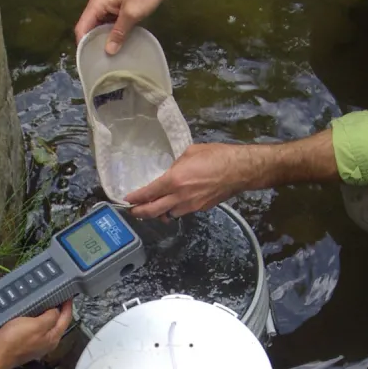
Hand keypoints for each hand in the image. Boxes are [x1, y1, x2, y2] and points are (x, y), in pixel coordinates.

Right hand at [0, 301, 73, 368]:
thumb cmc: (15, 339)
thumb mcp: (36, 325)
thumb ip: (50, 317)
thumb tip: (56, 311)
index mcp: (53, 337)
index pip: (66, 319)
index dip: (68, 306)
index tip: (68, 295)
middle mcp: (47, 342)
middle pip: (58, 324)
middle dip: (60, 310)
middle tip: (58, 296)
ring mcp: (37, 344)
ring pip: (47, 326)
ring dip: (48, 315)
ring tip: (45, 302)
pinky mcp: (26, 344)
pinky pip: (35, 329)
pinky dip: (36, 320)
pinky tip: (31, 314)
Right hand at [75, 0, 169, 53]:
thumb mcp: (132, 14)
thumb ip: (119, 32)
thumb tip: (108, 51)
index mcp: (97, 2)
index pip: (82, 26)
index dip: (82, 44)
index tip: (87, 60)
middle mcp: (98, 3)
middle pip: (89, 27)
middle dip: (92, 43)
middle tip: (98, 61)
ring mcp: (108, 4)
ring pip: (99, 25)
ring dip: (102, 38)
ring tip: (107, 56)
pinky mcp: (117, 6)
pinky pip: (109, 22)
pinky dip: (111, 32)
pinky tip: (117, 44)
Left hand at [126, 142, 258, 218]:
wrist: (240, 171)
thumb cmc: (216, 156)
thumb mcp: (190, 153)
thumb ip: (176, 165)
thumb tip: (171, 171)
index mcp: (174, 180)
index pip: (148, 194)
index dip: (135, 198)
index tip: (127, 200)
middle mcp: (180, 197)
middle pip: (154, 211)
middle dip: (140, 213)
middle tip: (133, 211)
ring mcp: (191, 206)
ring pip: (168, 215)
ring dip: (159, 213)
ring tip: (154, 207)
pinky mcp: (201, 209)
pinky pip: (183, 212)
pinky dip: (175, 210)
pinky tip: (175, 203)